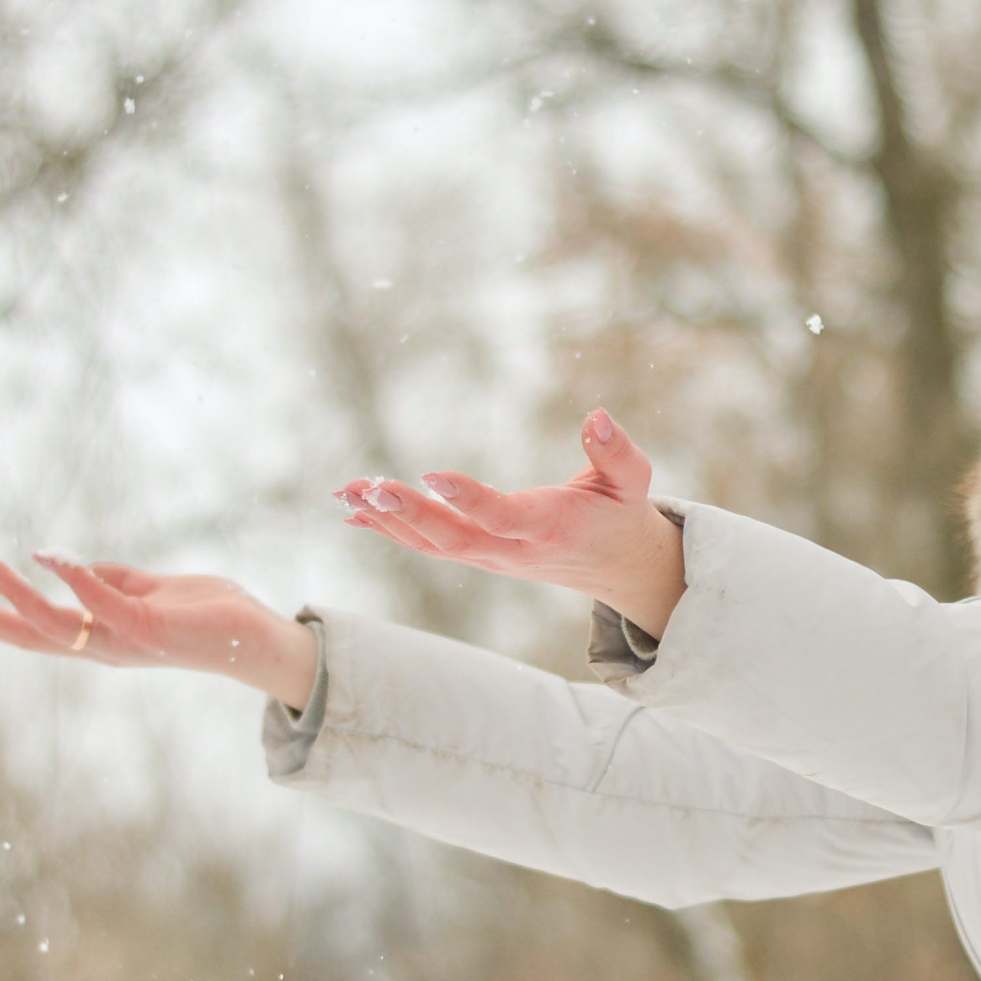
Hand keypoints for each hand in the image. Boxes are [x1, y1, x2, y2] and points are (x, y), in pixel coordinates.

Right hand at [0, 557, 319, 709]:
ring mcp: (124, 643)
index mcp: (100, 639)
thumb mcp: (148, 592)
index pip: (35, 632)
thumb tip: (71, 567)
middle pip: (31, 639)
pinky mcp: (149, 629)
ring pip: (57, 625)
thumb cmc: (208, 614)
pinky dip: (74, 579)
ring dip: (18, 596)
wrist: (258, 638)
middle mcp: (105, 649)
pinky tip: (49, 556)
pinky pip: (102, 605)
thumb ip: (110, 581)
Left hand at [337, 409, 685, 634]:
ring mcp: (491, 557)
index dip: (468, 498)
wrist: (615, 565)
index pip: (502, 516)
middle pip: (454, 539)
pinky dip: (390, 528)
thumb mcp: (633, 480)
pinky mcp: (478, 554)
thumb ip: (616, 451)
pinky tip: (355, 510)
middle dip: (411, 515)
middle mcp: (513, 549)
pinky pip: (428, 545)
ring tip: (347, 492)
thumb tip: (596, 416)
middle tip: (371, 488)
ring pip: (433, 545)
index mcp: (549, 527)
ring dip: (387, 520)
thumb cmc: (621, 512)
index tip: (432, 473)